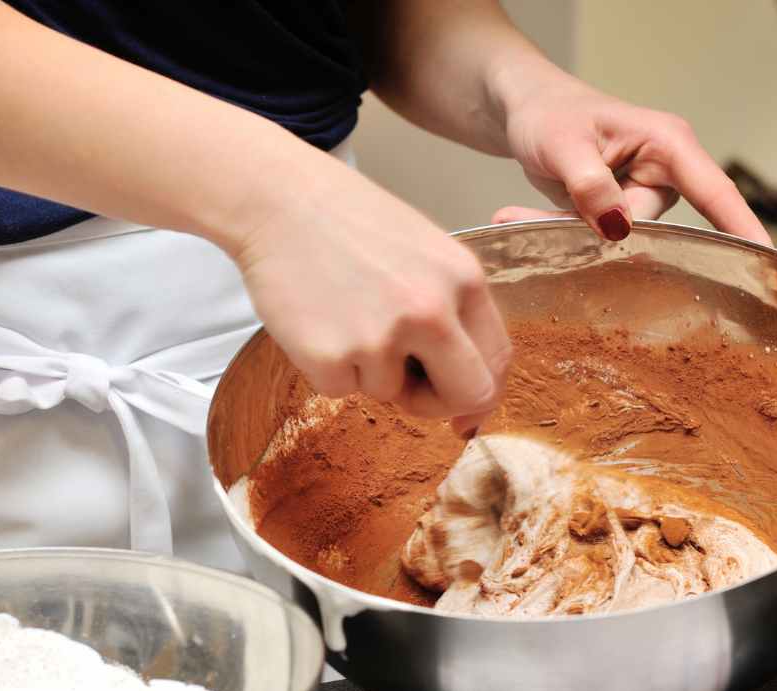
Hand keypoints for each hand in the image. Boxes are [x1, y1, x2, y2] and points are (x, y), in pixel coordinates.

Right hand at [235, 154, 510, 433]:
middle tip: (409, 388)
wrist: (279, 200)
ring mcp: (380, 337)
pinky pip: (340, 391)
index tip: (460, 405)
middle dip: (439, 402)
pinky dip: (327, 368)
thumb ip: (453, 310)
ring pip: (390, 392)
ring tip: (343, 313)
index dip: (480, 391)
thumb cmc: (350, 222)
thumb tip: (468, 393)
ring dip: (367, 369)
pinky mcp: (330, 357)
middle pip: (466, 394)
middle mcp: (430, 311)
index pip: (497, 359)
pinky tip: (316, 320)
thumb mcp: (426, 253)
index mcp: (463, 279)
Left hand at [491, 73, 770, 244]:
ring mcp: (640, 196)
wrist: (525, 111)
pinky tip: (519, 216)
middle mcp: (662, 173)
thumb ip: (590, 185)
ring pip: (614, 238)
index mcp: (668, 145)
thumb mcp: (564, 144)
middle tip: (535, 221)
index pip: (714, 191)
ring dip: (566, 231)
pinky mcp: (616, 214)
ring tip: (512, 213)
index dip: (740, 227)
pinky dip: (556, 230)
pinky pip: (593, 238)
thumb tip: (619, 226)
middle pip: (648, 229)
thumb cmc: (549, 112)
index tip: (762, 259)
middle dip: (594, 232)